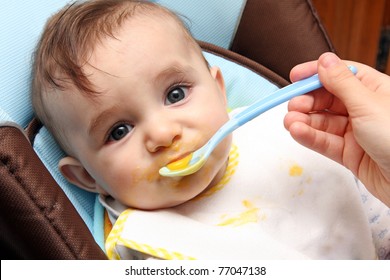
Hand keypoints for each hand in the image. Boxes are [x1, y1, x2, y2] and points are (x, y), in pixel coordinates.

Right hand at [284, 52, 389, 206]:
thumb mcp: (368, 104)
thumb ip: (342, 83)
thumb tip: (324, 60)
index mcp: (374, 90)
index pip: (340, 75)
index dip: (317, 74)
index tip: (295, 76)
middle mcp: (364, 109)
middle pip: (327, 99)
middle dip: (307, 101)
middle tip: (293, 105)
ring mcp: (356, 132)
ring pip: (323, 122)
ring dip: (304, 121)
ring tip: (289, 122)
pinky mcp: (349, 153)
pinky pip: (325, 142)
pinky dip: (309, 137)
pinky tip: (297, 132)